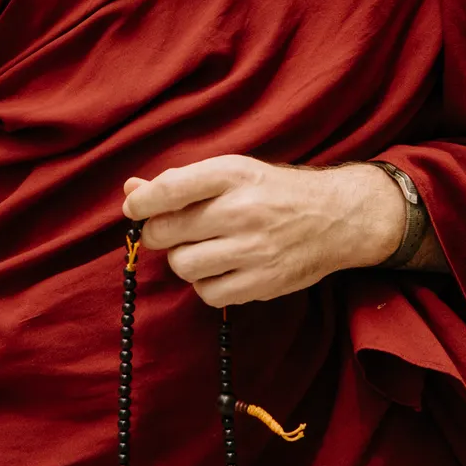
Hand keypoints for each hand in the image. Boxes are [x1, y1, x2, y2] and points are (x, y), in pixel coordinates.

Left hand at [121, 155, 405, 307]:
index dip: (141, 202)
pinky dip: (206, 283)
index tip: (133, 208)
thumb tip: (131, 192)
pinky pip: (208, 293)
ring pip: (183, 265)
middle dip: (159, 233)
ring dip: (183, 259)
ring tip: (202, 248)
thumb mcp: (233, 173)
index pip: (170, 188)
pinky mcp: (261, 283)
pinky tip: (222, 267)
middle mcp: (241, 210)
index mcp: (232, 174)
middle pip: (168, 231)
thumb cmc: (274, 191)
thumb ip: (181, 183)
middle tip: (171, 230)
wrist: (334, 218)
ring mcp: (252, 250)